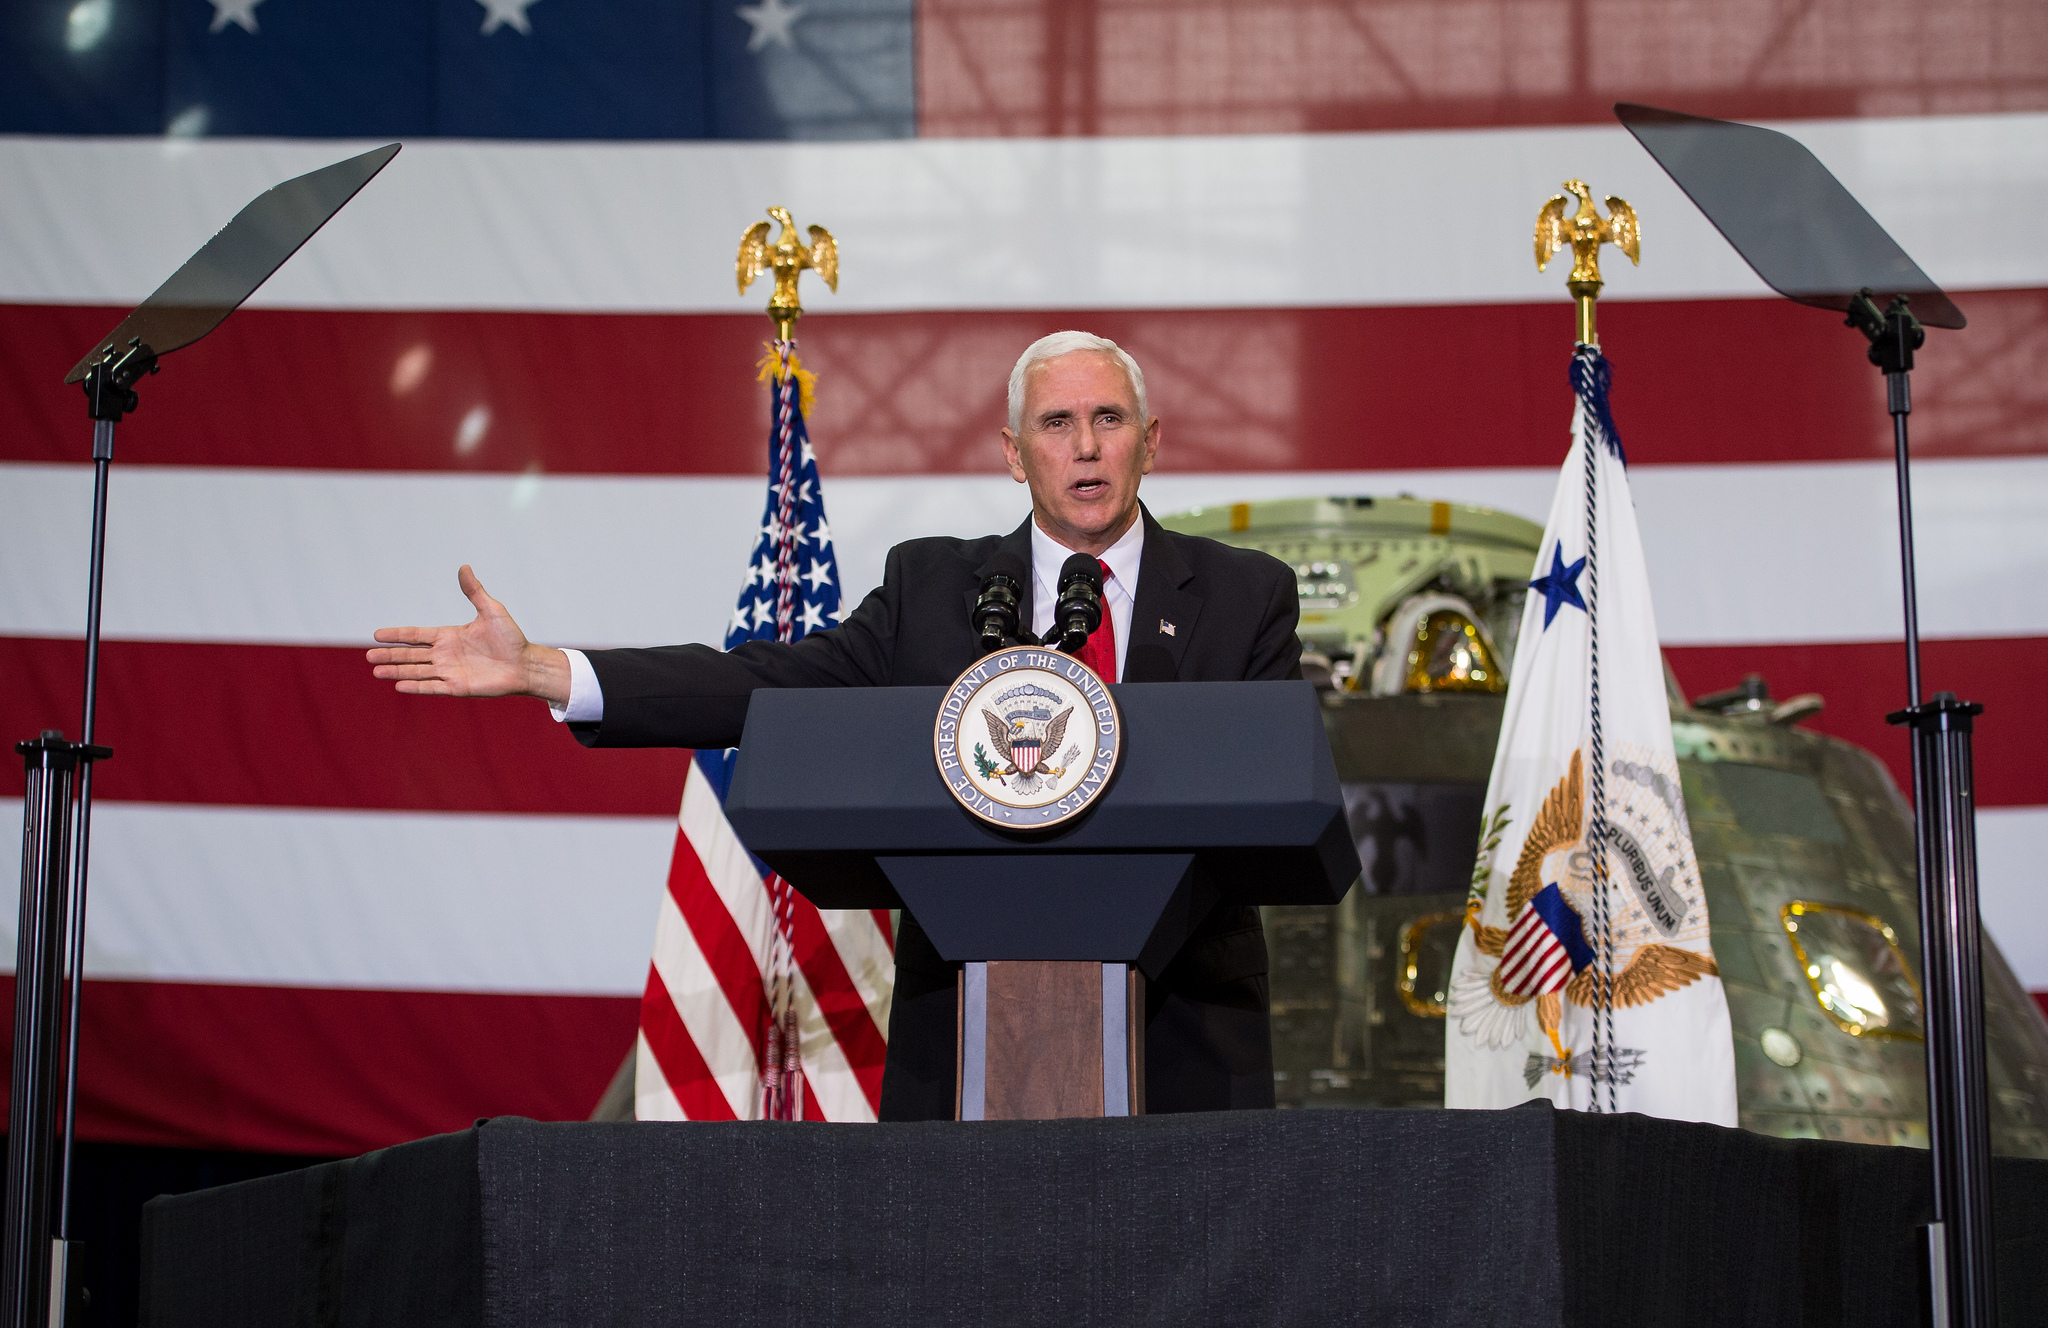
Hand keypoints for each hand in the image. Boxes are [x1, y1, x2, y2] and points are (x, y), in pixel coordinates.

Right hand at [368, 565, 570, 704]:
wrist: (526, 664)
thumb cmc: (511, 638)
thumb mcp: (492, 611)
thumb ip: (475, 592)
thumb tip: (464, 567)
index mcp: (449, 636)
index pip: (416, 635)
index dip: (397, 635)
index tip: (376, 634)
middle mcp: (445, 654)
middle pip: (411, 655)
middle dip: (390, 655)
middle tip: (368, 656)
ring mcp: (450, 671)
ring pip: (417, 671)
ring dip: (397, 671)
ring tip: (376, 671)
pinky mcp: (458, 687)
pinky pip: (432, 686)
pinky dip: (416, 686)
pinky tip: (399, 686)